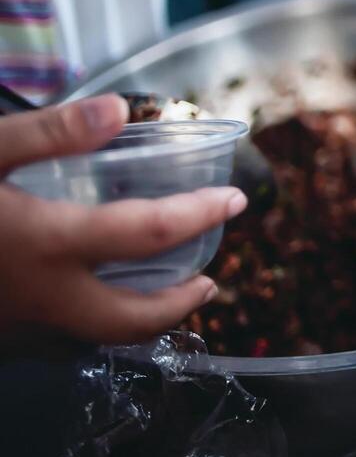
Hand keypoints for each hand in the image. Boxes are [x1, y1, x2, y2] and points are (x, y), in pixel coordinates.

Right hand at [0, 97, 246, 350]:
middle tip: (208, 283)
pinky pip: (55, 346)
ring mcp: (17, 331)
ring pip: (94, 341)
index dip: (201, 213)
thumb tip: (119, 110)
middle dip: (180, 306)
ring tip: (159, 295)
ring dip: (137, 322)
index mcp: (48, 243)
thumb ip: (49, 132)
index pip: (150, 232)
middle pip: (133, 320)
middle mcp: (42, 298)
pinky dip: (88, 328)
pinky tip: (86, 302)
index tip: (234, 199)